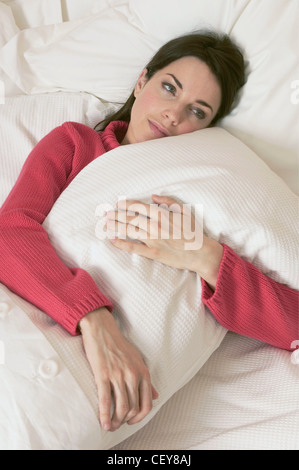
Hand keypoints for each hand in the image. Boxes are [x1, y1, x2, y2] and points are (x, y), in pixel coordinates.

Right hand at [79, 308, 157, 431]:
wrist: (102, 330)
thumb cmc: (119, 345)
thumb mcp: (137, 360)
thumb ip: (146, 380)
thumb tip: (156, 396)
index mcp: (143, 372)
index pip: (147, 403)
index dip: (140, 417)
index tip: (132, 420)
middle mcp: (133, 375)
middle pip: (133, 408)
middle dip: (126, 420)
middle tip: (119, 424)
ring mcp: (118, 375)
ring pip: (122, 407)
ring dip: (116, 421)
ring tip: (111, 426)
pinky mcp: (103, 375)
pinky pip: (105, 401)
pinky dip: (105, 416)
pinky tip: (103, 423)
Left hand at [106, 194, 222, 288]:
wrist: (201, 253)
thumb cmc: (193, 232)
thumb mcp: (184, 211)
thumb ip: (169, 201)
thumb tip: (154, 196)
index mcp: (162, 214)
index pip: (139, 207)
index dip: (127, 204)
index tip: (118, 203)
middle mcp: (155, 226)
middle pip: (131, 218)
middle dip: (117, 215)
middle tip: (106, 214)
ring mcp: (153, 240)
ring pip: (130, 231)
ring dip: (116, 226)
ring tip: (106, 224)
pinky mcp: (153, 253)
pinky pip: (134, 247)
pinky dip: (122, 244)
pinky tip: (113, 240)